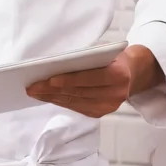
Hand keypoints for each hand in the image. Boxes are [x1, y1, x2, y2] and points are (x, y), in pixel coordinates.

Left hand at [26, 45, 164, 117]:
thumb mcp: (104, 52)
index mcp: (119, 74)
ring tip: (34, 92)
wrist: (133, 73)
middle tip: (32, 86)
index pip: (89, 78)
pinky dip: (59, 101)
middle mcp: (116, 93)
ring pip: (74, 101)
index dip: (68, 80)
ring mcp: (109, 106)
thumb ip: (86, 58)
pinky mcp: (100, 113)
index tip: (49, 79)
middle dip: (52, 90)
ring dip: (51, 97)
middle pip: (78, 92)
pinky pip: (75, 107)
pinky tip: (46, 97)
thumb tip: (55, 64)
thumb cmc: (113, 57)